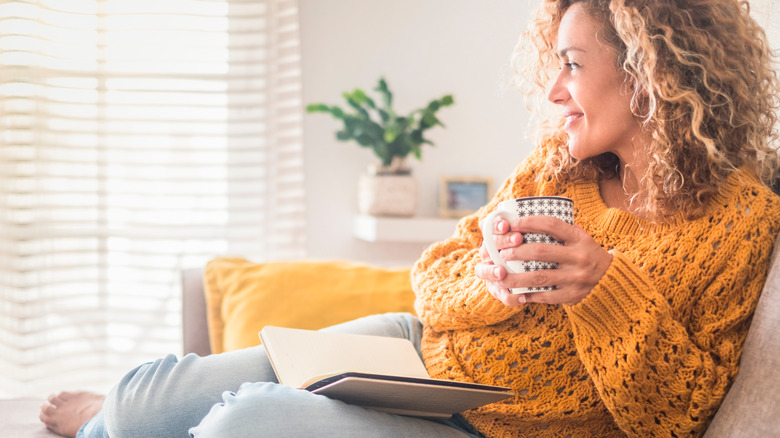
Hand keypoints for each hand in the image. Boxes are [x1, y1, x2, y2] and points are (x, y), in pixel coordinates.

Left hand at [476, 215, 612, 305]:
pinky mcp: (573, 295)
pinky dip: (530, 295)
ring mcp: (576, 278)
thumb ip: (562, 230)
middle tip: (502, 253)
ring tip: (501, 276)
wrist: (612, 279)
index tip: (513, 224)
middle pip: (541, 252)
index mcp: (579, 238)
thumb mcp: (582, 237)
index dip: (530, 222)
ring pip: (539, 277)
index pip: (551, 225)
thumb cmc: (588, 254)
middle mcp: (579, 257)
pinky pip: (547, 296)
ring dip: (517, 277)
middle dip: (517, 251)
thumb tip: (529, 218)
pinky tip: (518, 293)